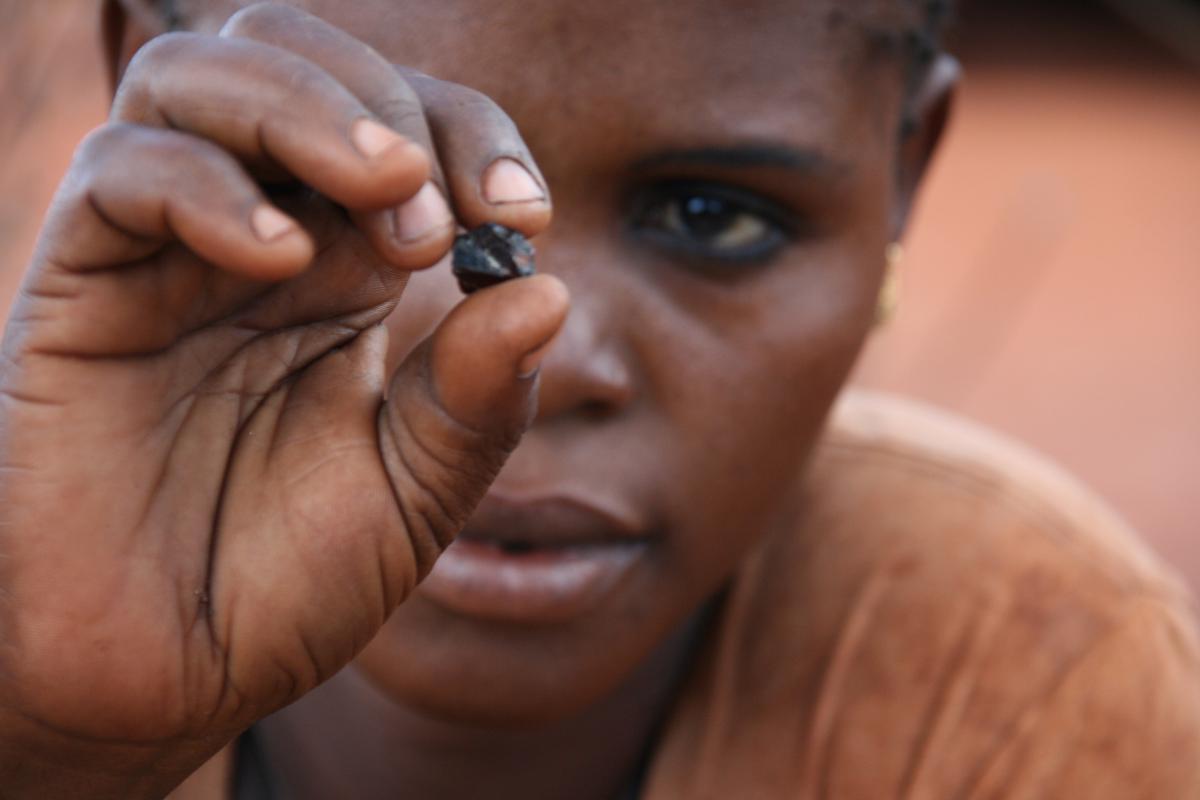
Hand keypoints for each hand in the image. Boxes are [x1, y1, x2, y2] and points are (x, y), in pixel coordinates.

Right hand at [0, 5, 565, 795]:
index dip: (472, 135)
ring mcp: (163, 254)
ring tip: (386, 195)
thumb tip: (553, 290)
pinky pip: (122, 173)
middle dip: (390, 106)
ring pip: (198, 75)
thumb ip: (481, 396)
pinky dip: (210, 185)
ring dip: (307, 107)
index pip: (404, 122)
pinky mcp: (78, 289)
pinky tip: (284, 260)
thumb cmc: (285, 583)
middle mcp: (258, 239)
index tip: (523, 215)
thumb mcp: (417, 491)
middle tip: (443, 216)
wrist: (160, 680)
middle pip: (299, 58)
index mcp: (347, 269)